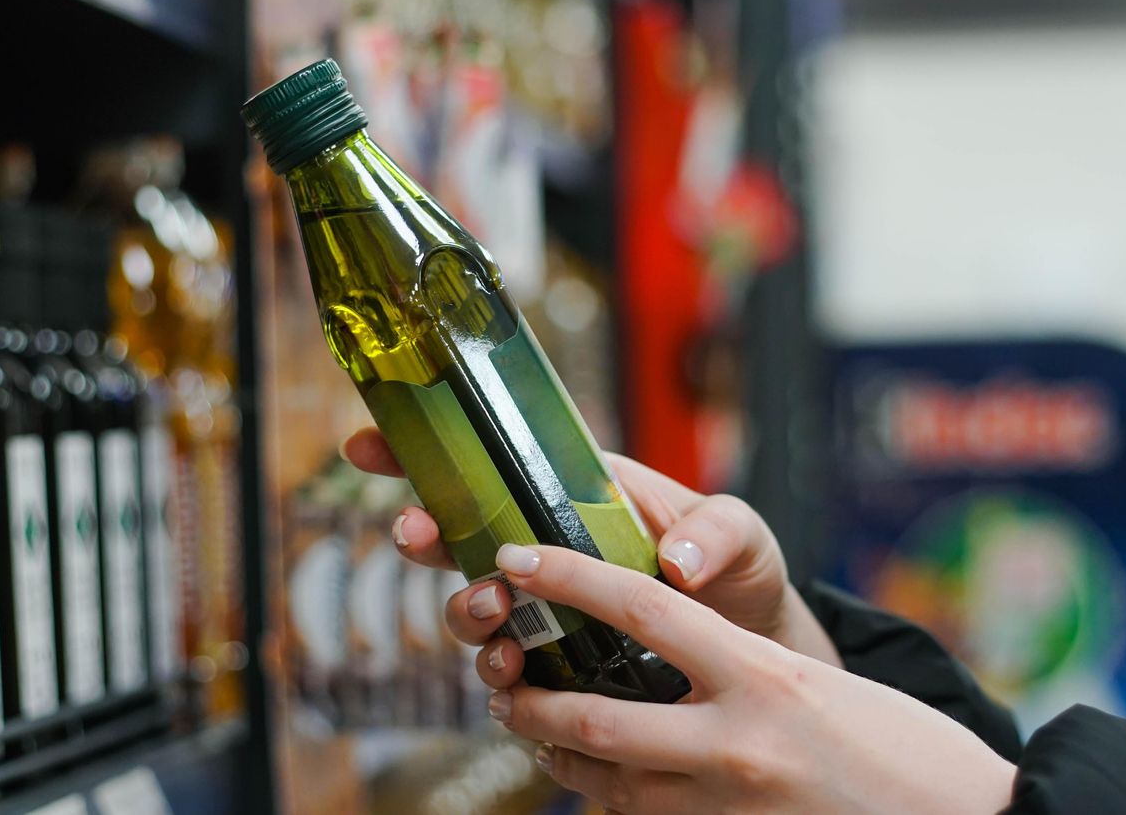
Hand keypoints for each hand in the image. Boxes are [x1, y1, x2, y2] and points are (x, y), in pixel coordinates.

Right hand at [342, 427, 839, 665]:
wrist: (754, 651)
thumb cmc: (741, 573)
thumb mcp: (742, 534)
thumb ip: (716, 533)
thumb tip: (675, 561)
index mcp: (578, 494)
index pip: (491, 462)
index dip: (425, 451)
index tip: (371, 444)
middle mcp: (549, 550)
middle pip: (459, 535)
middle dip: (424, 535)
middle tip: (419, 538)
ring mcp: (547, 612)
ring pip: (473, 608)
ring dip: (465, 611)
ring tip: (493, 616)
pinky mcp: (555, 670)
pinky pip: (507, 675)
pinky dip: (499, 679)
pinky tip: (514, 682)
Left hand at [484, 543, 1015, 814]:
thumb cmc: (904, 749)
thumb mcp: (822, 685)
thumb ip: (742, 670)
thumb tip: (672, 654)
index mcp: (764, 676)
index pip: (643, 610)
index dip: (569, 577)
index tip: (520, 556)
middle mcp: (738, 743)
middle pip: (593, 714)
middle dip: (529, 697)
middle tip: (502, 676)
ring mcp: (729, 807)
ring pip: (605, 782)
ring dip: (556, 755)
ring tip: (533, 728)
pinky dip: (612, 798)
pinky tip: (600, 780)